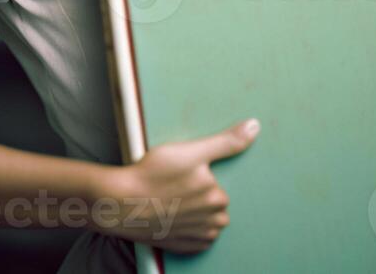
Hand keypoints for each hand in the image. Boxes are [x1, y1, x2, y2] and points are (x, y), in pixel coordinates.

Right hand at [90, 119, 258, 252]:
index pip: (217, 185)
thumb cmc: (152, 174)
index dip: (199, 177)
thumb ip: (226, 142)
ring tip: (170, 200)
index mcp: (218, 197)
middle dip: (198, 195)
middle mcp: (212, 222)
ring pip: (206, 221)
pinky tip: (171, 216)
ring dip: (195, 213)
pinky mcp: (184, 248)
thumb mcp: (190, 152)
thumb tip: (254, 127)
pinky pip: (195, 238)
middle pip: (213, 203)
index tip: (181, 175)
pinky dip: (187, 228)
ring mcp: (197, 238)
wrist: (121, 202)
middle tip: (173, 185)